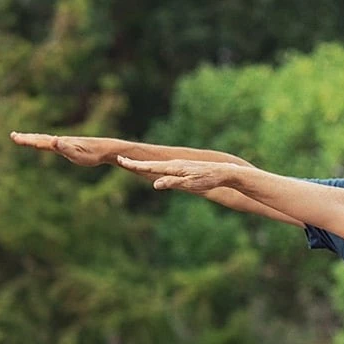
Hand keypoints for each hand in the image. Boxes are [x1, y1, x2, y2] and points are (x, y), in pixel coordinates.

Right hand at [10, 132, 113, 166]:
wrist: (106, 149)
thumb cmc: (92, 154)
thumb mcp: (78, 153)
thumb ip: (64, 148)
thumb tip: (52, 140)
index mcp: (59, 143)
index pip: (39, 141)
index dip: (26, 140)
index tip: (14, 136)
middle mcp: (60, 141)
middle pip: (40, 138)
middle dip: (26, 138)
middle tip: (13, 135)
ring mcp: (65, 142)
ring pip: (46, 139)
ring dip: (34, 138)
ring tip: (24, 137)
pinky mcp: (71, 145)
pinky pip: (54, 142)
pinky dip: (46, 141)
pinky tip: (48, 142)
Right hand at [116, 156, 240, 192]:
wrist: (223, 172)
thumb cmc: (207, 180)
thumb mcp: (190, 184)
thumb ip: (172, 183)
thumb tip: (155, 184)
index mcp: (173, 168)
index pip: (149, 166)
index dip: (134, 164)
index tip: (120, 159)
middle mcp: (174, 164)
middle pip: (150, 164)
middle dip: (135, 162)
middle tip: (120, 159)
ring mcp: (179, 165)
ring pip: (157, 165)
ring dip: (144, 164)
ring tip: (131, 164)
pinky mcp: (184, 168)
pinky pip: (165, 167)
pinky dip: (155, 167)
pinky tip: (154, 169)